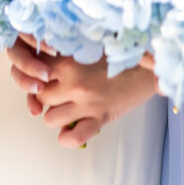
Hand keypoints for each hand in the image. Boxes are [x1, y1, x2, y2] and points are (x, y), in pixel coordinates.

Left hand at [7, 36, 156, 147]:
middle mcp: (74, 84)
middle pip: (39, 97)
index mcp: (69, 62)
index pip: (34, 73)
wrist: (149, 67)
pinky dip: (68, 137)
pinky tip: (69, 131)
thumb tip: (41, 60)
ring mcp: (87, 103)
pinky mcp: (101, 118)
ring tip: (63, 108)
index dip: (35, 76)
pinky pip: (75, 137)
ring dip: (55, 115)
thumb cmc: (118, 54)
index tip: (40, 77)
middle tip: (52, 94)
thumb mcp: (88, 46)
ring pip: (50, 119)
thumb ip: (65, 53)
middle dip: (43, 97)